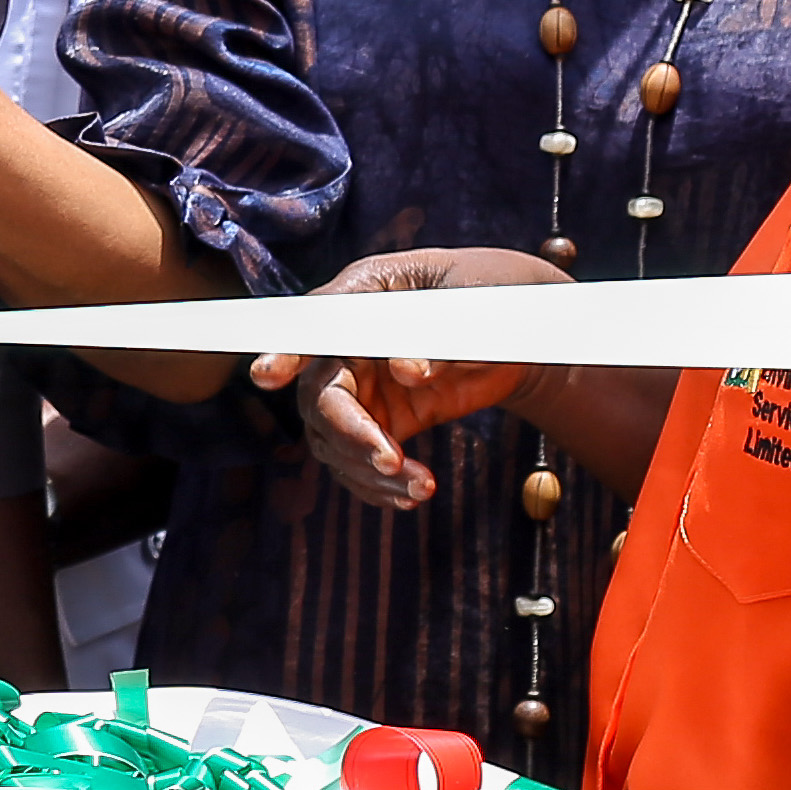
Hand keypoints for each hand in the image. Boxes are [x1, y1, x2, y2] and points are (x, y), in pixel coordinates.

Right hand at [246, 247, 566, 508]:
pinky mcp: (384, 420)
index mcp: (362, 297)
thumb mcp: (472, 304)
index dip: (285, 351)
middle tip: (389, 461)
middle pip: (319, 395)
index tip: (268, 377)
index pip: (314, 325)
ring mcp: (363, 387)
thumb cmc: (492, 294)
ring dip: (369, 470)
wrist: (522, 330)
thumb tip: (407, 371)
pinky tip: (413, 495)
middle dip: (348, 433)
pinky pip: (361, 461)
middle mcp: (349, 345)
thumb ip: (436, 336)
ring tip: (421, 488)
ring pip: (334, 439)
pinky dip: (381, 487)